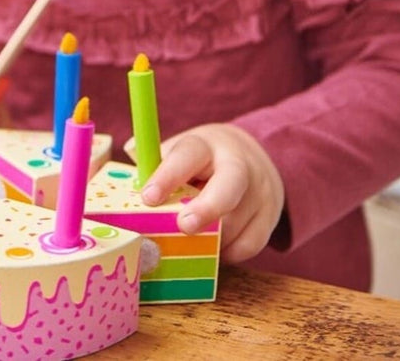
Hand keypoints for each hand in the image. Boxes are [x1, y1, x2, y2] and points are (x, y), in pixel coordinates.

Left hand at [140, 124, 284, 262]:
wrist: (255, 157)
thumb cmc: (204, 159)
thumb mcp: (182, 150)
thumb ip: (156, 159)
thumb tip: (130, 150)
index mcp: (206, 145)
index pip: (188, 155)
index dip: (167, 176)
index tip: (148, 197)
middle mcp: (238, 165)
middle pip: (230, 184)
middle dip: (206, 208)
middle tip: (183, 226)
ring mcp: (259, 191)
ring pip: (236, 223)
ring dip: (209, 240)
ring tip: (190, 239)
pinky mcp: (270, 217)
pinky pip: (248, 246)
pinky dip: (226, 254)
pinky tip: (213, 247)